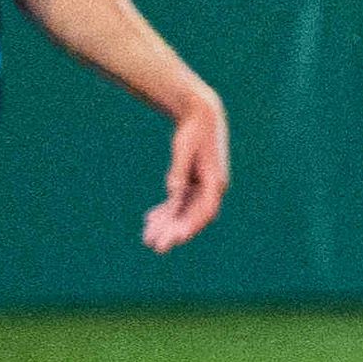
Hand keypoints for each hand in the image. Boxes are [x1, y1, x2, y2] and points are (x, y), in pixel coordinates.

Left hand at [146, 82, 232, 252]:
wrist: (201, 114)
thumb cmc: (194, 131)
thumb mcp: (184, 151)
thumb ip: (178, 173)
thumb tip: (172, 194)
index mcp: (215, 181)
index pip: (205, 211)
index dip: (190, 227)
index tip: (176, 240)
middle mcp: (212, 188)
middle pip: (192, 216)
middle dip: (173, 232)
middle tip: (155, 247)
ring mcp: (203, 186)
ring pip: (184, 211)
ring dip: (167, 224)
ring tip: (147, 238)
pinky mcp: (194, 182)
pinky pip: (179, 202)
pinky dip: (165, 211)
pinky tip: (150, 219)